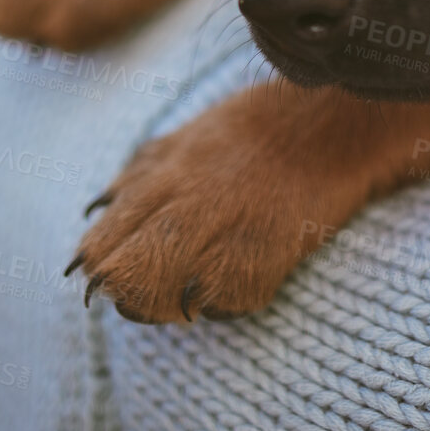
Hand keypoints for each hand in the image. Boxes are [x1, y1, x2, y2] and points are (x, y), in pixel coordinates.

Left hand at [71, 83, 381, 322]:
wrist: (331, 124)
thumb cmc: (256, 130)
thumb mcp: (184, 138)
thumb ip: (142, 172)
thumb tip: (100, 207)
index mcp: (157, 177)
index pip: (98, 246)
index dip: (99, 267)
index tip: (109, 274)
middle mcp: (179, 207)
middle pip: (120, 278)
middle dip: (123, 292)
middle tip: (142, 291)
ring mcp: (217, 236)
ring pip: (157, 299)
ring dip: (163, 306)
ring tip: (186, 294)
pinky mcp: (257, 262)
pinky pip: (220, 302)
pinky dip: (221, 304)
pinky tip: (234, 286)